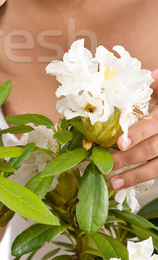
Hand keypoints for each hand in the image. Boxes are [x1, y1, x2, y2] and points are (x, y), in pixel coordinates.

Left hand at [110, 69, 157, 190]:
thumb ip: (157, 83)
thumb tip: (151, 75)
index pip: (154, 125)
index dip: (138, 134)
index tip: (120, 143)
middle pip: (153, 148)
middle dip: (130, 158)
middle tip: (107, 164)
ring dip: (135, 176)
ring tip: (113, 183)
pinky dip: (142, 179)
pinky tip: (125, 184)